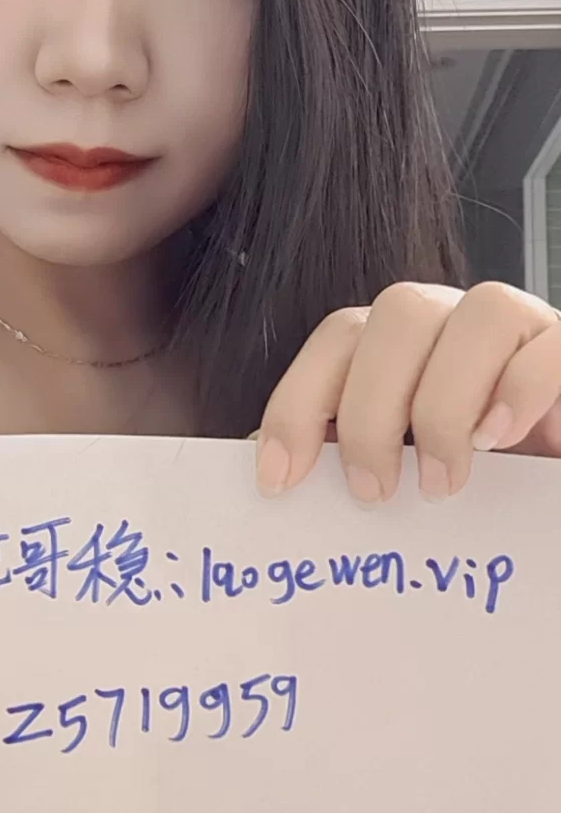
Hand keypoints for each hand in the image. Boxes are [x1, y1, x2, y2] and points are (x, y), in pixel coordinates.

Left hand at [256, 280, 560, 503]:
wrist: (546, 501)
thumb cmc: (486, 491)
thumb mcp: (408, 475)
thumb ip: (356, 462)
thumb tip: (281, 480)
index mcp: (410, 346)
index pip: (340, 337)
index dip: (298, 401)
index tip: (279, 480)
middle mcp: (463, 323)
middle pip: (399, 314)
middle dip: (371, 410)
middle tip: (374, 492)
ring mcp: (526, 330)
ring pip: (480, 312)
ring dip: (446, 403)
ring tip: (442, 482)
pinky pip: (552, 346)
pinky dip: (519, 392)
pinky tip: (499, 442)